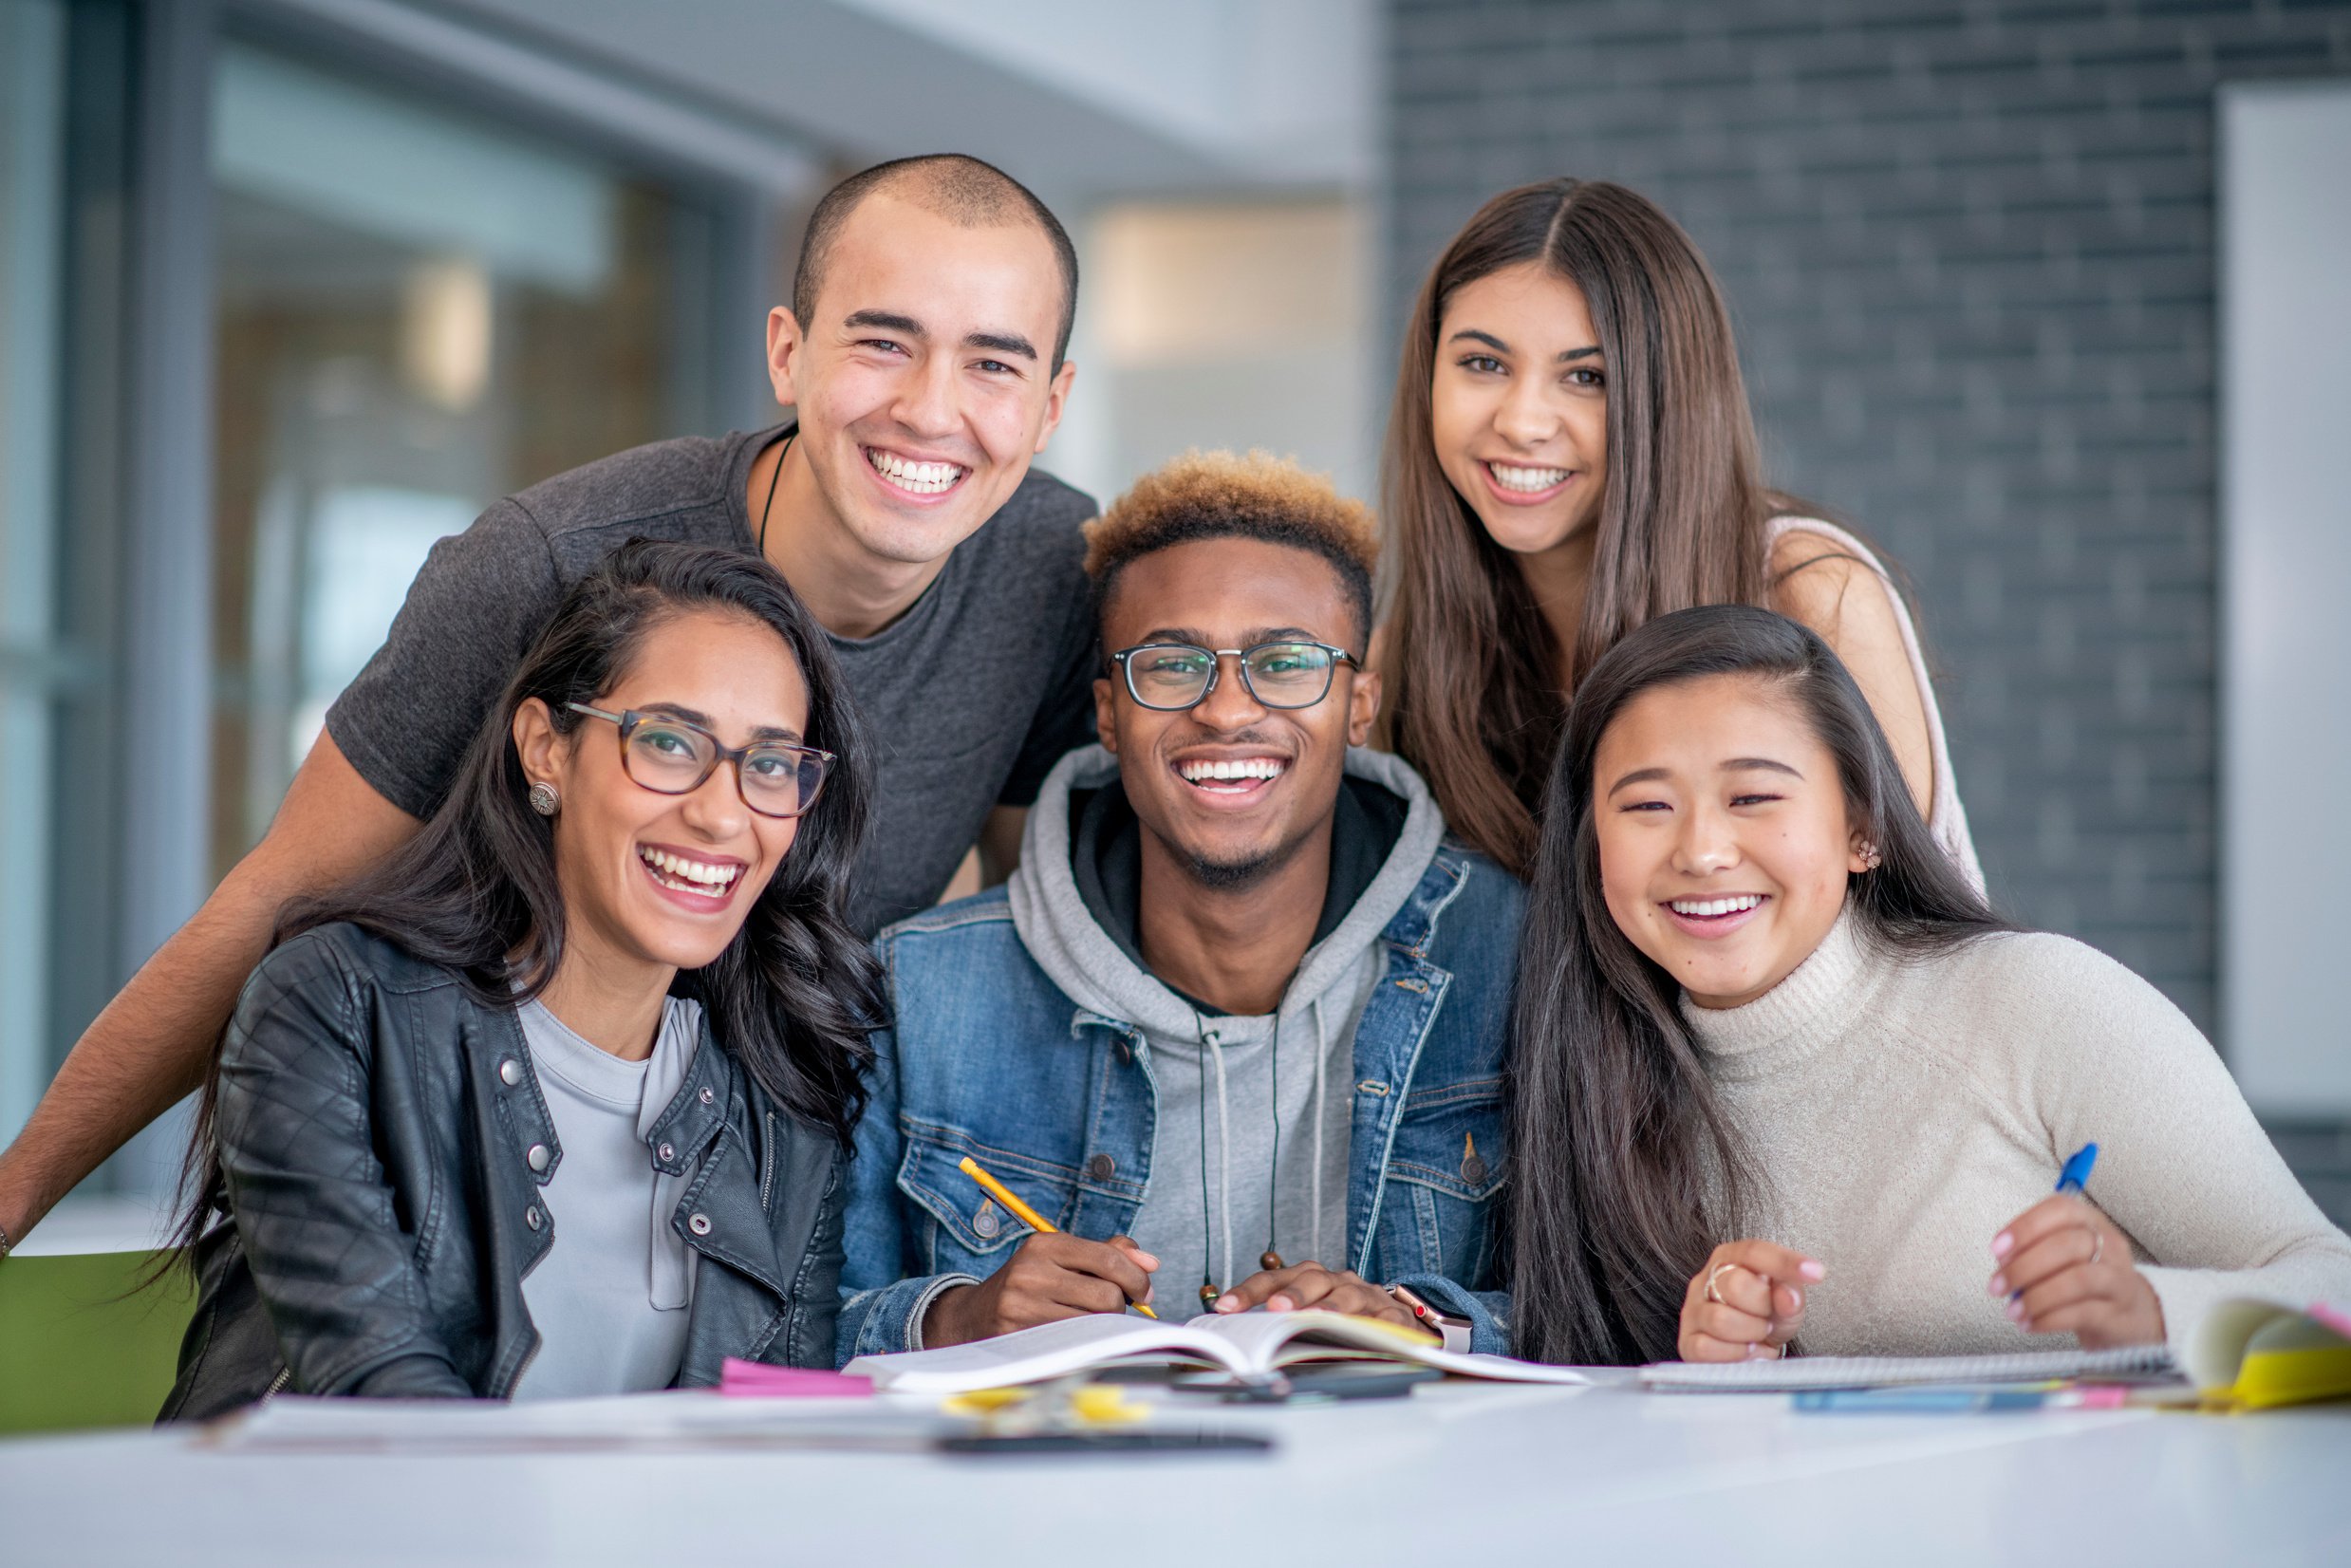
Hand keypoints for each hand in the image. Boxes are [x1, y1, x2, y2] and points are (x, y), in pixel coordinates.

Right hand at [922, 1233, 1156, 1348]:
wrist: (971, 1318)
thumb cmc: (1029, 1287)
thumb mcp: (1061, 1260)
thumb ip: (1108, 1254)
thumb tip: (1151, 1262)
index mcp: (1044, 1246)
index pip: (1108, 1259)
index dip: (1137, 1278)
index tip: (1145, 1293)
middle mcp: (1030, 1273)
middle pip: (1107, 1296)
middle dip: (1119, 1307)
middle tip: (1111, 1311)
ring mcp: (1021, 1307)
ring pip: (1094, 1325)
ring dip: (1102, 1328)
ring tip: (1090, 1323)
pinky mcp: (1019, 1339)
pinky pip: (1074, 1346)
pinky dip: (1084, 1344)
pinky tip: (1075, 1339)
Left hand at [1209, 1261, 1426, 1333]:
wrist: (1397, 1321)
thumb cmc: (1344, 1320)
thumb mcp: (1311, 1321)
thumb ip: (1282, 1327)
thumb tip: (1245, 1343)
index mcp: (1311, 1279)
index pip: (1275, 1279)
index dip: (1249, 1291)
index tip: (1224, 1307)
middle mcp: (1337, 1281)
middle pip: (1312, 1279)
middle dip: (1292, 1293)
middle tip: (1275, 1308)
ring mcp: (1366, 1296)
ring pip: (1347, 1294)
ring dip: (1330, 1306)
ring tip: (1316, 1318)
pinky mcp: (1392, 1315)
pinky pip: (1383, 1317)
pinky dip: (1373, 1324)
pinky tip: (1364, 1333)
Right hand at [1677, 1240, 1823, 1361]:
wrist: (1752, 1345)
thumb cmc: (1768, 1315)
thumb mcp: (1788, 1299)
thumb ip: (1791, 1292)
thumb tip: (1788, 1295)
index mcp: (1730, 1258)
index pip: (1754, 1252)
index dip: (1784, 1262)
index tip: (1815, 1273)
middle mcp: (1705, 1280)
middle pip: (1734, 1285)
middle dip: (1762, 1307)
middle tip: (1769, 1317)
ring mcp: (1693, 1311)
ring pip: (1721, 1319)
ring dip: (1751, 1333)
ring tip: (1758, 1335)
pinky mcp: (1687, 1342)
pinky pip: (1707, 1348)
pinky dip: (1737, 1355)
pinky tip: (1747, 1352)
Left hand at [1989, 1195, 2163, 1346]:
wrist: (2131, 1316)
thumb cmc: (2085, 1279)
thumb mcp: (2063, 1256)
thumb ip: (2033, 1250)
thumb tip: (2003, 1261)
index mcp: (2090, 1222)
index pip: (2061, 1210)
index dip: (2026, 1227)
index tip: (1997, 1249)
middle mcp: (2109, 1245)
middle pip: (2067, 1245)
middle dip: (2024, 1266)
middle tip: (1998, 1286)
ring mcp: (2118, 1279)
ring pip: (2078, 1280)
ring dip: (2036, 1296)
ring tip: (2012, 1310)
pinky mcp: (2118, 1314)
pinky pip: (2082, 1313)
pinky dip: (2049, 1319)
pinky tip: (2030, 1324)